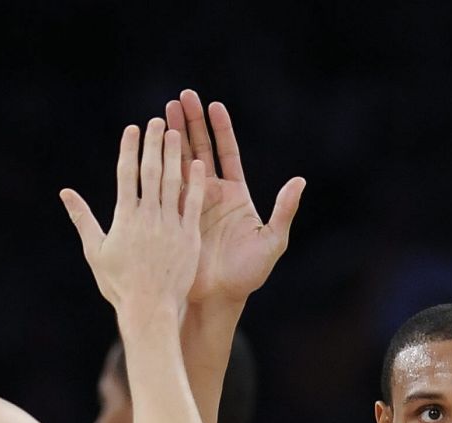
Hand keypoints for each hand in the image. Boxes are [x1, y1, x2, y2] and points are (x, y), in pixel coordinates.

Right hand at [61, 119, 206, 314]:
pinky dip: (195, 184)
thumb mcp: (96, 251)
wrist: (149, 309)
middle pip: (151, 171)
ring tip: (177, 133)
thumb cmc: (119, 284)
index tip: (133, 129)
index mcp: (125, 218)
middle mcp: (148, 217)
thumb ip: (83, 218)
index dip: (129, 149)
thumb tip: (65, 193)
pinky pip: (192, 205)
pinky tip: (198, 164)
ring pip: (173, 183)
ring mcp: (170, 226)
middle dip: (154, 143)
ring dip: (175, 156)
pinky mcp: (188, 237)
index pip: (127, 174)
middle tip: (158, 120)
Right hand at [167, 90, 304, 305]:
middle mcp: (212, 194)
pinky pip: (166, 185)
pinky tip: (152, 144)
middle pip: (200, 149)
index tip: (214, 105)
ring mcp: (191, 203)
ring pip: (180, 162)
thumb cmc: (248, 274)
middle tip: (182, 97)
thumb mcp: (272, 242)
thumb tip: (299, 181)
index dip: (220, 129)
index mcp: (235, 195)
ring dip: (172, 137)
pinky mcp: (175, 215)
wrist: (218, 297)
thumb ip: (284, 211)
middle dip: (192, 123)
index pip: (227, 153)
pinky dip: (159, 164)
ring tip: (164, 111)